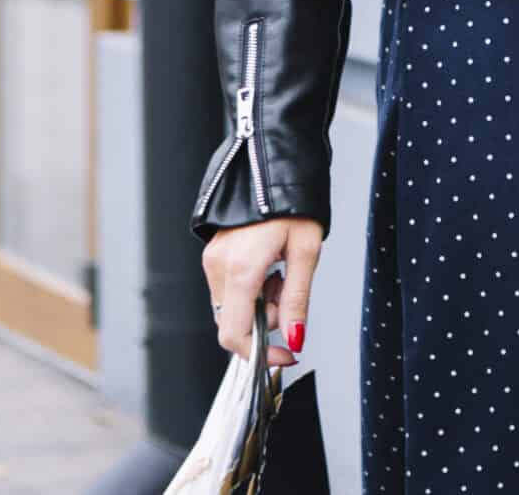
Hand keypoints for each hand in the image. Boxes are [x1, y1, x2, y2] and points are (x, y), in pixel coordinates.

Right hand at [203, 215, 323, 367]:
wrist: (276, 166)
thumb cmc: (296, 204)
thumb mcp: (306, 252)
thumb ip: (297, 300)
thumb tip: (294, 338)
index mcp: (240, 269)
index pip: (234, 334)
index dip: (260, 353)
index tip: (286, 353)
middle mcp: (218, 266)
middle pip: (233, 322)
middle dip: (264, 320)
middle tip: (288, 293)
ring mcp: (212, 259)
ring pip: (231, 306)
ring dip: (259, 303)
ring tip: (281, 273)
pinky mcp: (213, 254)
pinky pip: (229, 289)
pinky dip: (250, 290)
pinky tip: (269, 267)